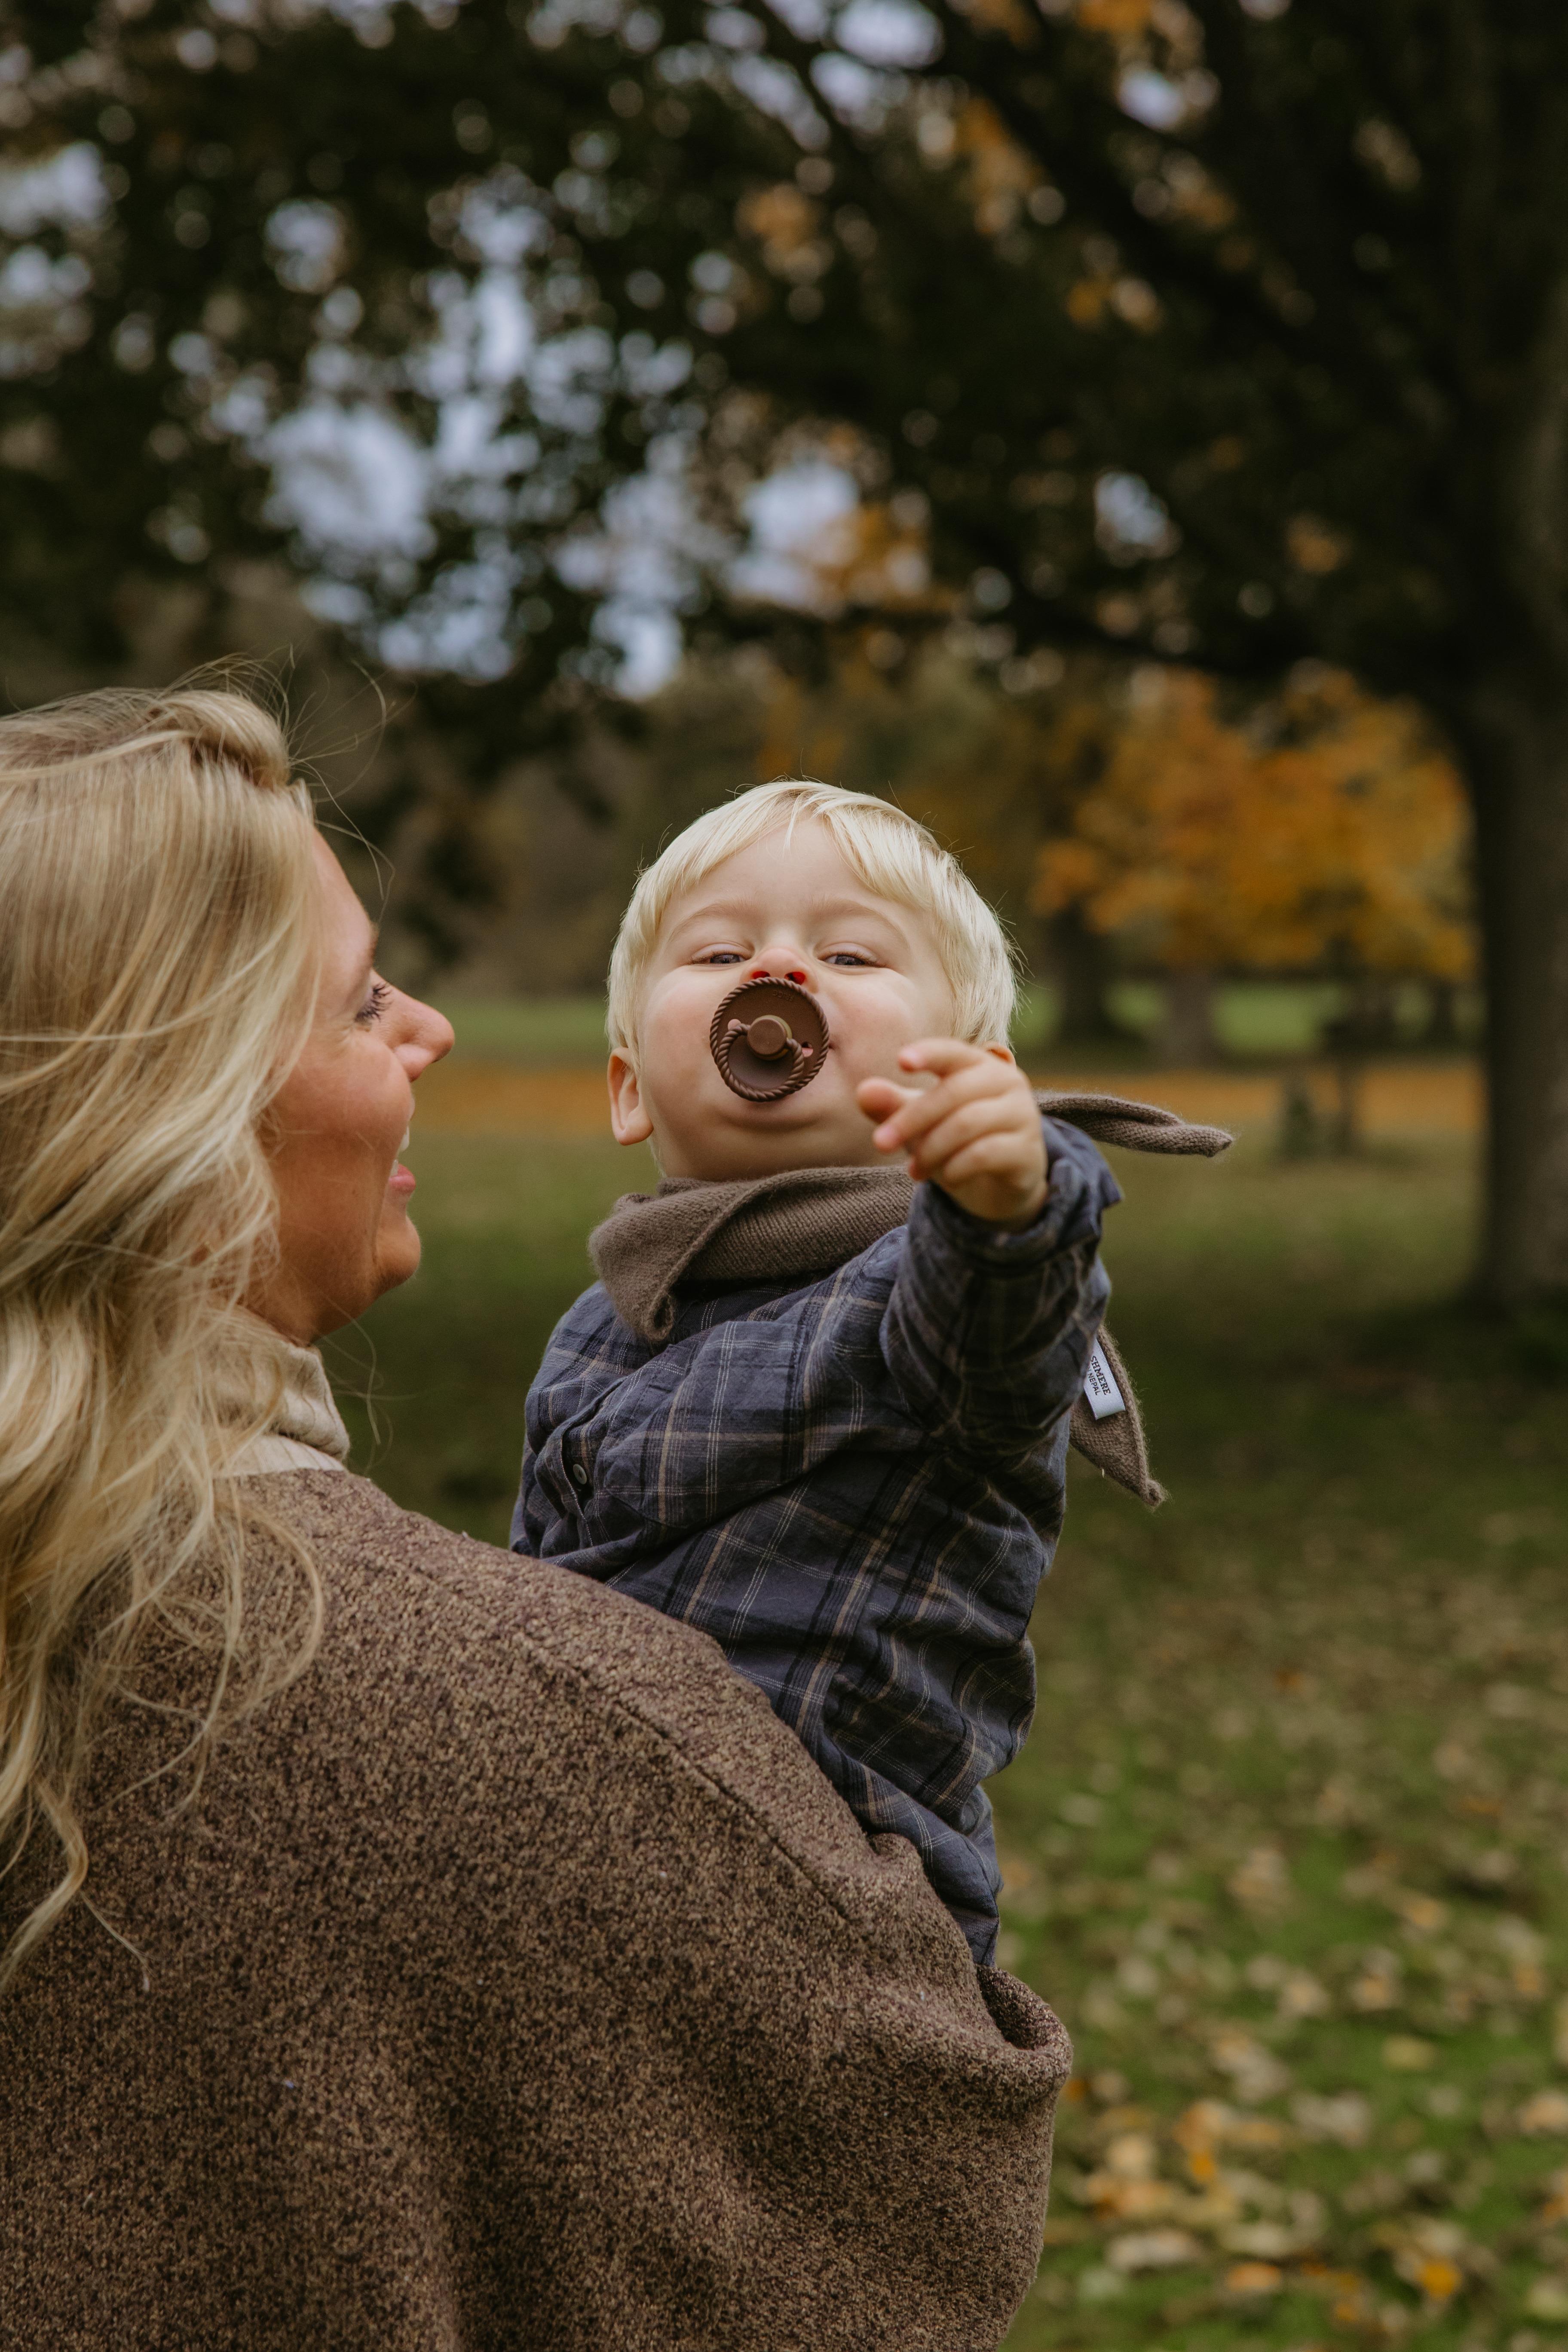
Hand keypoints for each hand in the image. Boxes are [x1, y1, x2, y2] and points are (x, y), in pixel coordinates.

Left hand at [857, 1040, 1048, 1227]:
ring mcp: (1022, 1114)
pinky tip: (944, 1178)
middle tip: (880, 1143)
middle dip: (911, 1118)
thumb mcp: (920, 1123)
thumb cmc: (954, 1140)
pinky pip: (985, 1153)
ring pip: (967, 1123)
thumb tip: (863, 1091)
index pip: (953, 1052)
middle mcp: (1007, 1081)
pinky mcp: (1027, 1150)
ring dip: (931, 1149)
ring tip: (913, 1170)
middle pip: (952, 1092)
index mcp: (979, 1064)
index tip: (900, 1062)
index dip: (929, 1054)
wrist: (998, 1185)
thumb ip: (893, 1105)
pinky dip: (956, 1167)